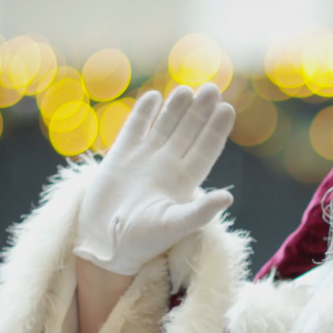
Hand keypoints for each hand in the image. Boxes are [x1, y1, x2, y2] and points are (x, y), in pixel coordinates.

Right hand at [74, 83, 236, 275]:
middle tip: (212, 88)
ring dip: (176, 108)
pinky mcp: (121, 157)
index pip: (206, 149)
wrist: (104, 244)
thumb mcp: (174, 226)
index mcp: (185, 182)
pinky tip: (153, 97)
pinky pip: (135, 129)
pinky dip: (143, 113)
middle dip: (201, 111)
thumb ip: (200, 212)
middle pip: (189, 132)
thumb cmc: (142, 241)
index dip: (217, 130)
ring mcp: (145, 159)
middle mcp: (168, 167)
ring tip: (187, 90)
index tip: (227, 109)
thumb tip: (228, 198)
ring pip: (165, 126)